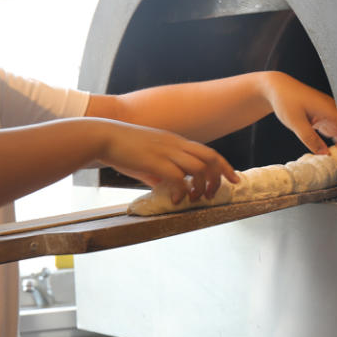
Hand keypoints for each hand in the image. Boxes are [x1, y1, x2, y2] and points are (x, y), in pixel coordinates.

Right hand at [92, 119, 237, 202]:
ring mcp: (166, 152)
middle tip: (218, 192)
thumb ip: (159, 173)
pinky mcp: (155, 162)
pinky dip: (182, 191)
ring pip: (198, 168)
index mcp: (175, 141)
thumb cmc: (122, 148)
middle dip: (220, 176)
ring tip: (197, 198)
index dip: (224, 166)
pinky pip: (178, 178)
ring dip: (202, 186)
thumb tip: (166, 189)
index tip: (234, 178)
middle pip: (210, 158)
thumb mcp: (146, 159)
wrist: (103, 136)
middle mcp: (175, 144)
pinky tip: (177, 200)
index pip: (208, 152)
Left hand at [262, 72, 336, 153]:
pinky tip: (331, 148)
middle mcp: (332, 110)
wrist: (276, 89)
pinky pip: (334, 129)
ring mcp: (328, 113)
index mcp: (330, 108)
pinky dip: (334, 139)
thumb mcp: (296, 123)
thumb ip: (311, 139)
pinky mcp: (323, 116)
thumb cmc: (286, 101)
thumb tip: (325, 154)